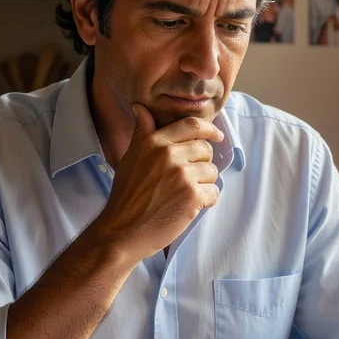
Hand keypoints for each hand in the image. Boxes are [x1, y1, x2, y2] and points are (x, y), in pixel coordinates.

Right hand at [92, 104, 221, 261]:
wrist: (122, 230)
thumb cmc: (126, 196)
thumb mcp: (131, 157)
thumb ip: (142, 132)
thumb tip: (140, 107)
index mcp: (154, 143)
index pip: (191, 125)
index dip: (209, 129)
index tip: (216, 135)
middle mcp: (169, 155)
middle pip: (205, 149)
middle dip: (202, 163)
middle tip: (189, 178)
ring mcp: (182, 175)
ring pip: (211, 171)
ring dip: (204, 184)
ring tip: (184, 194)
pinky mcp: (192, 196)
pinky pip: (214, 192)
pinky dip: (207, 201)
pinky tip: (190, 207)